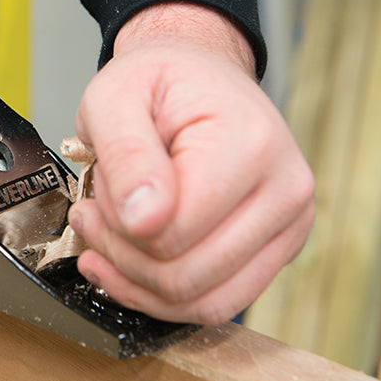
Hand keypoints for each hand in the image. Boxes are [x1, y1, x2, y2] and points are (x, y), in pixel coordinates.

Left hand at [69, 2, 313, 324]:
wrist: (200, 77)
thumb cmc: (160, 82)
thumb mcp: (115, 96)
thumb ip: (126, 154)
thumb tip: (144, 222)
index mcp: (251, 144)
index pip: (174, 231)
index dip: (117, 224)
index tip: (92, 194)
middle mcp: (286, 190)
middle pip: (188, 275)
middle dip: (122, 254)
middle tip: (91, 214)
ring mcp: (289, 226)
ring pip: (205, 302)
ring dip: (137, 282)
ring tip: (105, 237)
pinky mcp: (277, 251)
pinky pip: (218, 303)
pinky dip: (162, 295)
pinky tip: (126, 263)